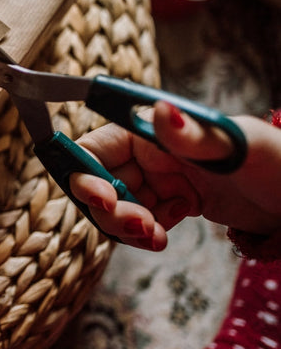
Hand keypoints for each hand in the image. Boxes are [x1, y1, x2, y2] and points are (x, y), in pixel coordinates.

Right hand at [70, 101, 280, 250]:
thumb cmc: (279, 163)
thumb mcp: (237, 147)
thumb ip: (192, 135)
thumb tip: (158, 111)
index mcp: (155, 130)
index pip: (99, 145)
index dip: (87, 170)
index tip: (102, 196)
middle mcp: (151, 152)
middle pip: (99, 180)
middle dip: (109, 207)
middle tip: (139, 224)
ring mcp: (161, 180)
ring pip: (116, 206)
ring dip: (125, 226)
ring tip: (155, 236)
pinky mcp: (174, 204)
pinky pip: (139, 221)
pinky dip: (143, 235)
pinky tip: (163, 238)